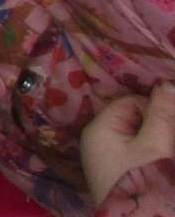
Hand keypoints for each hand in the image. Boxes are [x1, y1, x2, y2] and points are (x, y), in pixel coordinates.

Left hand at [82, 85, 174, 204]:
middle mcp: (98, 140)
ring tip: (165, 158)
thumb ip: (162, 114)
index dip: (157, 110)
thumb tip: (166, 83)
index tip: (172, 127)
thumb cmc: (144, 183)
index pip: (132, 102)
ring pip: (140, 139)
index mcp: (100, 128)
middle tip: (167, 147)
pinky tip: (161, 165)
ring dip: (158, 142)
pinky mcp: (119, 175)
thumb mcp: (156, 146)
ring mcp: (108, 160)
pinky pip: (137, 155)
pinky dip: (152, 156)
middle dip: (159, 127)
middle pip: (136, 120)